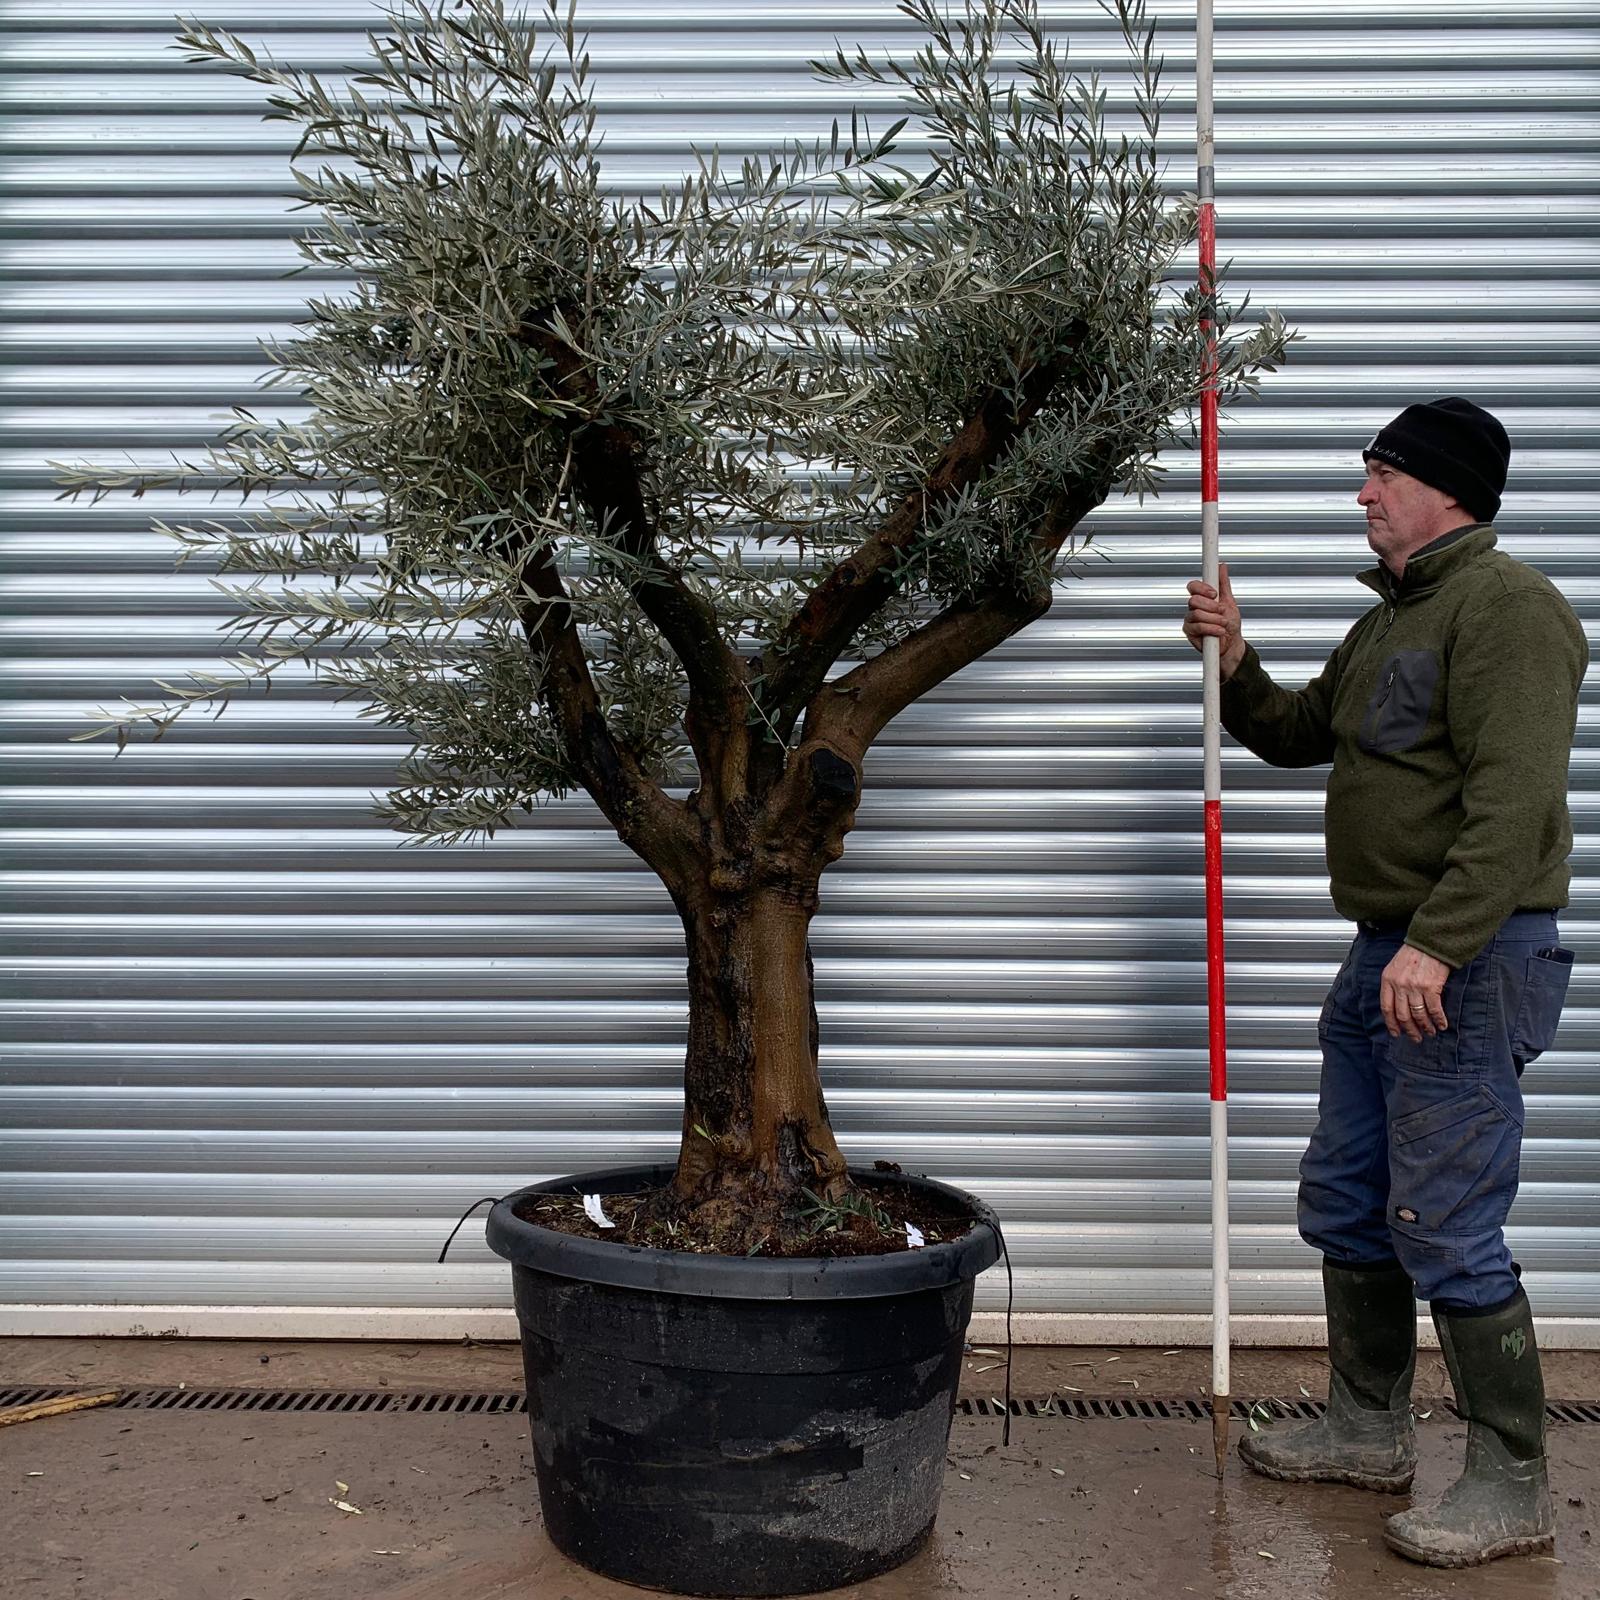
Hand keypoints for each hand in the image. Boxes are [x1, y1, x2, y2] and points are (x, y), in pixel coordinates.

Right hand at [1184, 562, 1245, 679]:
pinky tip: (1219, 631)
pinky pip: (1198, 626)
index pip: (1193, 586)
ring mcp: (1190, 619)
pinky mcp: (1189, 632)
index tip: (1214, 593)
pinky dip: (1211, 629)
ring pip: (1197, 614)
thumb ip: (1223, 584)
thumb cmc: (1230, 624)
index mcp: (1202, 598)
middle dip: (1212, 606)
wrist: (1231, 644)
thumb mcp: (1229, 601)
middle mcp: (1193, 607)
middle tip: (1222, 612)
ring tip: (1223, 624)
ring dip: (1215, 620)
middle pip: (1194, 600)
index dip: (1203, 588)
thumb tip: (1222, 566)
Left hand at [1381, 944, 1451, 1042]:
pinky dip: (1438, 1020)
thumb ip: (1393, 984)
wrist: (1430, 942)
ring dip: (1425, 1027)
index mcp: (1387, 980)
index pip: (1386, 1008)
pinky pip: (1434, 1009)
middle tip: (1415, 1037)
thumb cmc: (1414, 953)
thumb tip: (1397, 1004)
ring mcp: (1414, 987)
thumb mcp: (1395, 967)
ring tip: (1429, 1032)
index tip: (1396, 1033)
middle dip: (1409, 1029)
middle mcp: (1399, 985)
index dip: (1391, 1023)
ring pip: (1418, 1015)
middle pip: (1402, 1015)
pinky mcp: (1431, 987)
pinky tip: (1441, 1025)